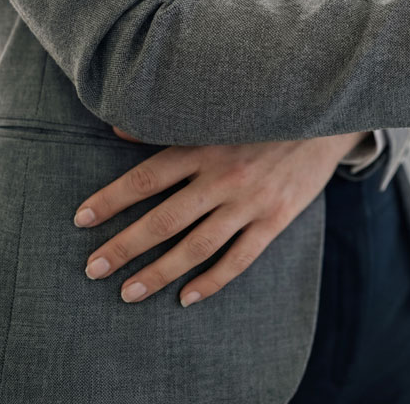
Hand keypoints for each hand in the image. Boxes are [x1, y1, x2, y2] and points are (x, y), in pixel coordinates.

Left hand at [74, 126, 368, 306]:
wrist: (327, 118)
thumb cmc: (265, 115)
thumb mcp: (220, 112)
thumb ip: (170, 125)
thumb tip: (116, 129)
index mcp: (205, 146)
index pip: (146, 178)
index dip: (111, 200)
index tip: (81, 220)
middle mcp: (224, 176)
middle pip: (164, 220)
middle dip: (124, 247)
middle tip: (93, 269)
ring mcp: (251, 201)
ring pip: (197, 246)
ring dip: (159, 272)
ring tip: (128, 292)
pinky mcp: (277, 218)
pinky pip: (240, 258)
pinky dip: (212, 281)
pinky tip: (186, 297)